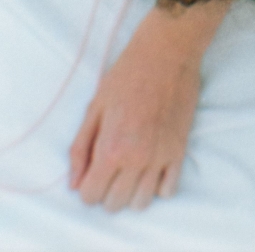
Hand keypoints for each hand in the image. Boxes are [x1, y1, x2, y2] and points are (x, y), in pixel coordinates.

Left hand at [69, 10, 201, 211]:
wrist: (168, 50)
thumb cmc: (127, 73)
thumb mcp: (95, 106)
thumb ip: (80, 148)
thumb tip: (73, 184)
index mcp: (112, 148)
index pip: (91, 196)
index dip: (86, 186)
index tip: (90, 170)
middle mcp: (137, 159)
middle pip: (115, 204)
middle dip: (106, 191)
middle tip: (109, 167)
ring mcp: (161, 157)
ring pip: (141, 203)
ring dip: (131, 192)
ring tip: (129, 169)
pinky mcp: (180, 150)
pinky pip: (168, 190)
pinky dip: (157, 186)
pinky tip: (150, 167)